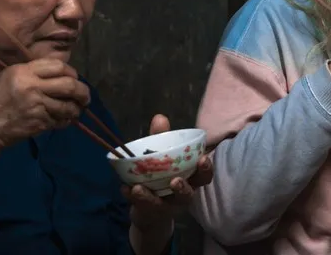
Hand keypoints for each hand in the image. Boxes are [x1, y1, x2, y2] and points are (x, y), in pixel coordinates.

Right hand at [0, 58, 89, 151]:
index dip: (71, 72)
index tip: (74, 78)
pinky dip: (66, 120)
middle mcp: (32, 87)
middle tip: (86, 96)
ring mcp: (37, 106)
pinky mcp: (39, 123)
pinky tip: (65, 120)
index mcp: (24, 71)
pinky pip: (60, 120)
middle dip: (83, 91)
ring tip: (78, 110)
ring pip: (68, 105)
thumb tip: (60, 74)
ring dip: (77, 109)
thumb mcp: (9, 77)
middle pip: (69, 85)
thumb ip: (33, 72)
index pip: (58, 66)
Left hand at [123, 114, 213, 229]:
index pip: (203, 176)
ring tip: (138, 188)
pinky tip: (124, 188)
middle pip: (188, 195)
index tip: (203, 159)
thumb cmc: (162, 177)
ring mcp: (165, 207)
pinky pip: (140, 207)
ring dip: (149, 197)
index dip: (206, 169)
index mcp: (190, 180)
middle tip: (175, 181)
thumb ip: (161, 139)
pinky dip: (132, 197)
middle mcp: (181, 196)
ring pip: (161, 205)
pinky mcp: (149, 213)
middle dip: (183, 189)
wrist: (150, 211)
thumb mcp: (163, 157)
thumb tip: (160, 117)